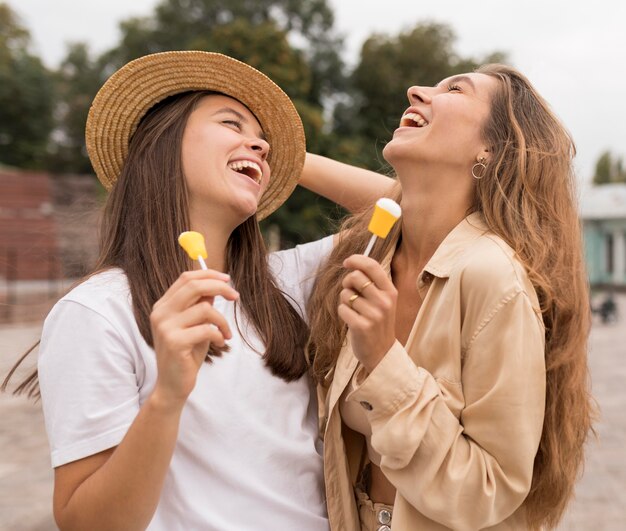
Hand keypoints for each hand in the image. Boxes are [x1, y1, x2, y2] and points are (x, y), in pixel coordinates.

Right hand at [150, 269, 238, 407]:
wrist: (173, 385)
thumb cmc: (186, 353)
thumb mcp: (194, 325)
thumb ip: (200, 305)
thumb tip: (216, 286)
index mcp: (163, 306)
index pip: (186, 278)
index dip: (208, 274)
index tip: (227, 279)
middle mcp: (160, 313)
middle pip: (194, 286)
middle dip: (220, 287)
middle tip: (235, 296)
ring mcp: (165, 327)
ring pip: (205, 308)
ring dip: (223, 321)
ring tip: (226, 334)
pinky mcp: (175, 342)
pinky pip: (207, 329)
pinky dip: (219, 335)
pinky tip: (221, 343)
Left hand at [338, 254, 397, 372]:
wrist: (382, 352)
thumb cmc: (378, 323)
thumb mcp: (384, 301)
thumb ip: (372, 283)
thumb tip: (352, 264)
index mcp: (390, 292)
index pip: (373, 266)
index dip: (357, 259)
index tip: (346, 262)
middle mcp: (384, 301)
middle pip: (355, 277)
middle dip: (347, 282)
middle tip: (350, 292)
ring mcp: (374, 314)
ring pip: (346, 294)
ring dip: (345, 301)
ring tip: (355, 311)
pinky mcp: (361, 326)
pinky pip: (341, 309)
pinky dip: (343, 313)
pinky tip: (352, 320)